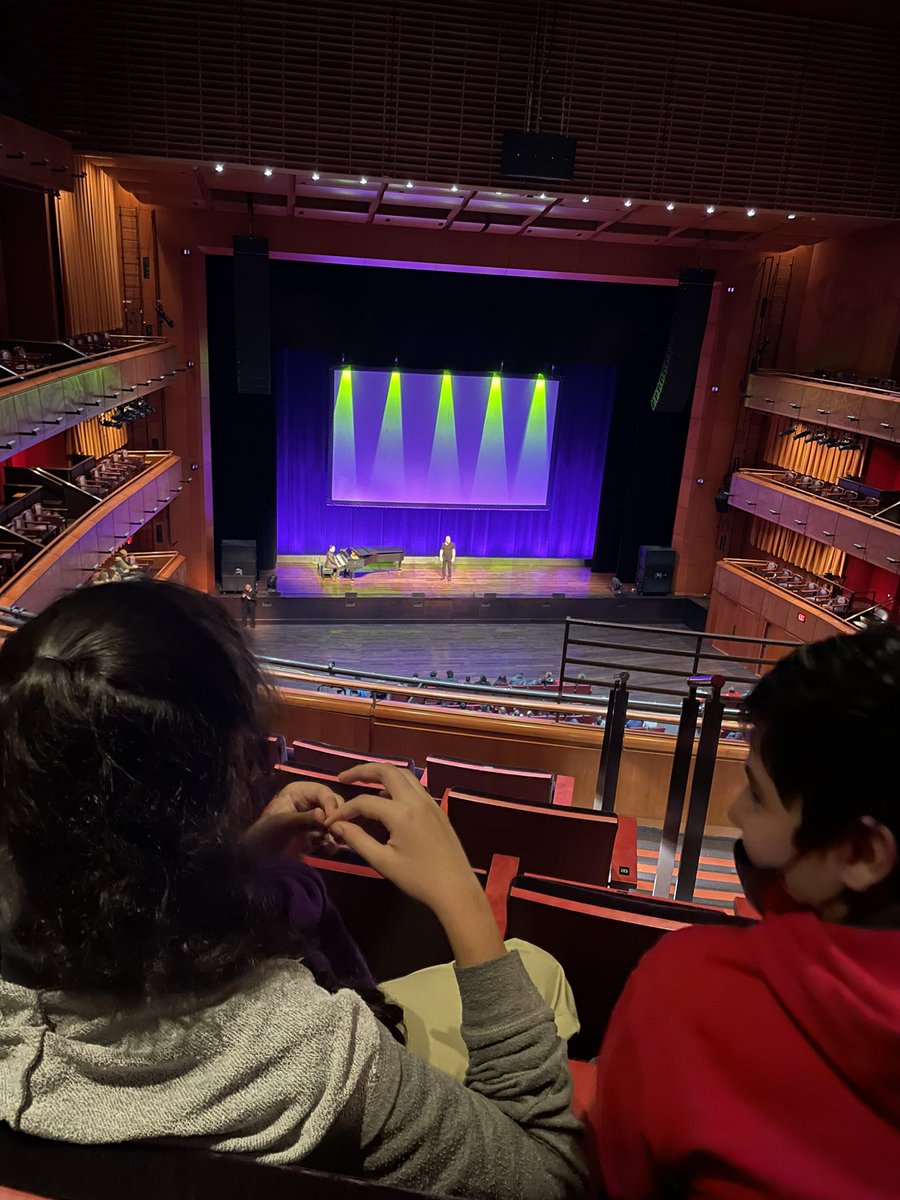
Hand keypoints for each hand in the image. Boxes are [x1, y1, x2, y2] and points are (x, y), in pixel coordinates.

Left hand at [243, 780, 344, 858]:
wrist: (254, 861)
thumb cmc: (265, 835)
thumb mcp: (283, 824)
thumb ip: (304, 819)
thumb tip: (323, 816)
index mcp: (298, 792)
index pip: (322, 792)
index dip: (330, 804)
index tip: (331, 820)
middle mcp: (308, 803)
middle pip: (332, 805)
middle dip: (336, 818)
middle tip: (336, 832)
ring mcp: (313, 821)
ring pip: (334, 821)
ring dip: (336, 831)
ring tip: (334, 842)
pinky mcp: (315, 838)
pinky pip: (330, 837)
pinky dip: (332, 842)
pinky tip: (329, 849)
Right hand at [323, 764, 505, 965]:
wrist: (456, 888)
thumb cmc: (418, 878)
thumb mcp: (383, 862)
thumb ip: (358, 839)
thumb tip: (337, 825)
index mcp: (402, 813)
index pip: (365, 801)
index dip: (344, 810)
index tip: (331, 821)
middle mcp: (416, 800)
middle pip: (387, 771)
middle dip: (363, 771)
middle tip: (343, 778)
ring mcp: (430, 802)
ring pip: (404, 774)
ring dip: (382, 774)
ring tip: (363, 783)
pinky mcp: (437, 809)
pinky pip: (414, 786)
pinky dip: (397, 784)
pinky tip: (387, 798)